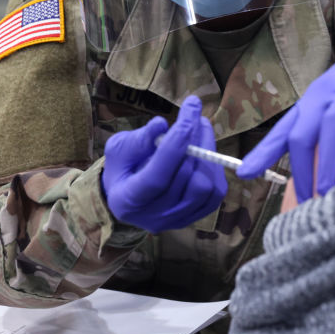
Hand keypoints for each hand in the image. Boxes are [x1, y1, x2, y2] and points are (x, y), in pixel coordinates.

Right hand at [101, 96, 227, 231]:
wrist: (130, 197)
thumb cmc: (123, 168)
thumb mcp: (119, 149)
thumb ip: (138, 139)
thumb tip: (161, 124)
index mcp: (128, 200)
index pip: (157, 176)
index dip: (175, 144)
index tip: (189, 112)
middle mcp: (154, 216)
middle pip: (185, 178)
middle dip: (194, 139)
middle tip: (196, 113)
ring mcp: (177, 220)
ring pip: (205, 186)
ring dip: (207, 152)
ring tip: (200, 128)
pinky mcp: (196, 217)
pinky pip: (215, 193)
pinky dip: (214, 167)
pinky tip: (204, 148)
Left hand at [237, 12, 334, 202]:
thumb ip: (321, 128)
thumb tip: (308, 165)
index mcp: (314, 99)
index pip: (284, 129)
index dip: (264, 152)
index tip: (244, 174)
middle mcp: (328, 94)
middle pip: (304, 133)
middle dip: (301, 170)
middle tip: (303, 203)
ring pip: (332, 126)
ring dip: (327, 161)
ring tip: (325, 192)